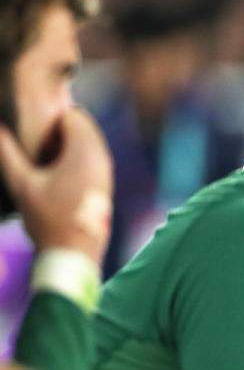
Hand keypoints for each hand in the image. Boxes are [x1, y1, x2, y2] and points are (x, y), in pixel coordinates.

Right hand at [0, 108, 112, 264]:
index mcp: (85, 153)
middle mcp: (102, 159)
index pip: (73, 116)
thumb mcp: (21, 184)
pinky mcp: (106, 184)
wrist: (74, 253)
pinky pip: (94, 158)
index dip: (52, 119)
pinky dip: (77, 158)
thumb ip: (7, 153)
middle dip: (61, 130)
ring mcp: (107, 172)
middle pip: (84, 127)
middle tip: (38, 146)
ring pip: (90, 143)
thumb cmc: (47, 219)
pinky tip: (58, 174)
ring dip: (69, 145)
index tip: (35, 132)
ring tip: (45, 161)